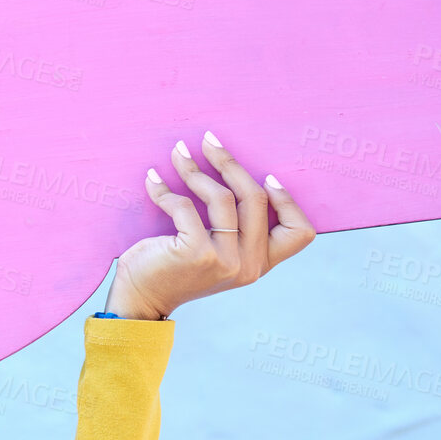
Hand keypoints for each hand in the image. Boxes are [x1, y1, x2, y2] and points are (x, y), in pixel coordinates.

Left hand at [104, 130, 315, 319]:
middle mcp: (249, 265)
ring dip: (196, 169)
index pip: (300, 233)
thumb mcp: (217, 253)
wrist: (141, 298)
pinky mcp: (197, 252)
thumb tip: (236, 173)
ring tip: (179, 154)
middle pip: (255, 198)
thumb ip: (236, 230)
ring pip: (222, 196)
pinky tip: (153, 179)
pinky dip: (164, 189)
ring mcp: (225, 260)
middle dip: (230, 162)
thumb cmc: (175, 267)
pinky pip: (185, 205)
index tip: (266, 175)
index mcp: (260, 264)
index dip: (288, 200)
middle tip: (209, 141)